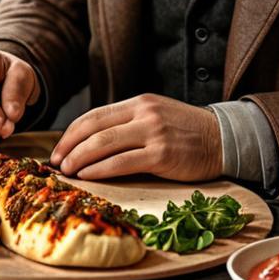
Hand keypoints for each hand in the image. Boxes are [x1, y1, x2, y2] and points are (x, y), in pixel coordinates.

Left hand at [49, 94, 221, 182]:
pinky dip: (100, 170)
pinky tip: (88, 176)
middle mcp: (144, 113)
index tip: (58, 149)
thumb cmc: (186, 132)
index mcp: (139, 103)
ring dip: (80, 158)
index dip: (72, 133)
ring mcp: (153, 132)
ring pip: (105, 144)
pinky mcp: (162, 153)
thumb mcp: (156, 117)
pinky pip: (122, 162)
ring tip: (67, 171)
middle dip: (70, 146)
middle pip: (95, 127)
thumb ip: (129, 124)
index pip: (95, 115)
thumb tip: (92, 143)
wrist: (222, 138)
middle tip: (55, 162)